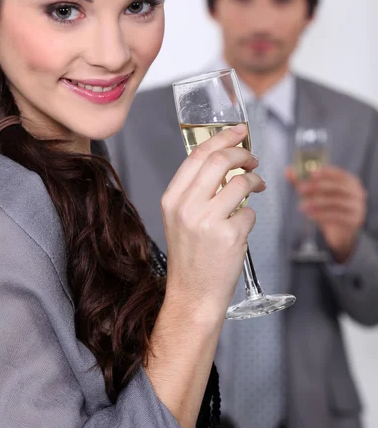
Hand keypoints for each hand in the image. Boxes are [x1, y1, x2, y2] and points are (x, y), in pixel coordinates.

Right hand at [161, 124, 264, 319]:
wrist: (193, 295)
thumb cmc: (190, 257)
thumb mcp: (180, 219)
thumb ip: (196, 191)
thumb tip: (225, 162)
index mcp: (172, 199)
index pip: (197, 155)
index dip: (221, 138)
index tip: (238, 132)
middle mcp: (186, 206)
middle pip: (220, 161)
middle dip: (243, 153)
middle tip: (253, 158)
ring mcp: (208, 221)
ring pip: (241, 183)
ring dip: (254, 182)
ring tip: (255, 189)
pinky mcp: (229, 236)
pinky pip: (250, 212)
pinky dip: (250, 217)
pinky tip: (241, 228)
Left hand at [286, 166, 366, 262]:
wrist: (340, 232)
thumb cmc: (328, 208)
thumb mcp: (315, 194)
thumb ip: (303, 182)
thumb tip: (287, 170)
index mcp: (350, 181)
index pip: (338, 174)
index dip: (325, 172)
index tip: (310, 173)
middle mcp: (356, 192)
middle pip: (337, 187)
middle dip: (317, 187)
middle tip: (300, 189)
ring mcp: (357, 207)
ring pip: (336, 202)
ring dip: (316, 203)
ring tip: (301, 206)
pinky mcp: (353, 220)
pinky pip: (337, 216)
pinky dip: (321, 215)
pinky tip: (310, 216)